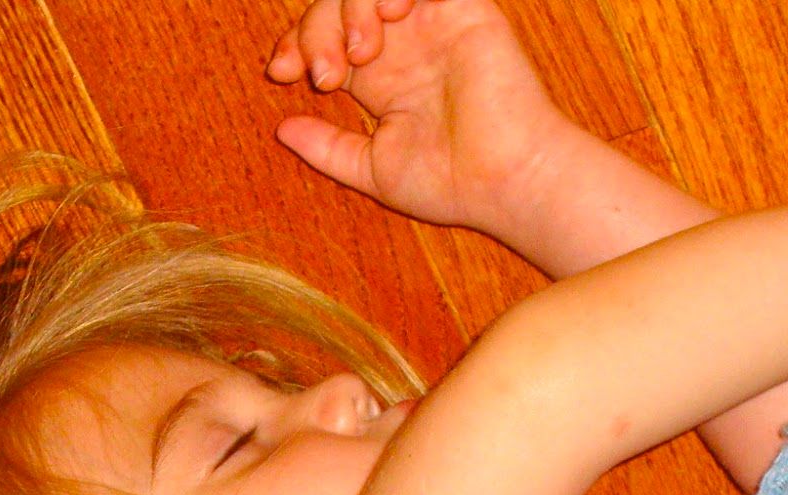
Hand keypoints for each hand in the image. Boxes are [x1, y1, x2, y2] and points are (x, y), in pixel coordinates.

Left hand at [264, 0, 575, 234]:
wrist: (507, 178)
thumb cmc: (452, 183)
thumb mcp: (373, 169)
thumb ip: (327, 148)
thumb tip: (281, 130)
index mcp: (381, 81)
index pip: (324, 40)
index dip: (296, 46)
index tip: (281, 73)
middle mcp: (403, 47)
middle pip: (337, 7)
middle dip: (314, 32)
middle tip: (327, 76)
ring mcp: (430, 23)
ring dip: (350, 8)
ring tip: (362, 53)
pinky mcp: (461, 7)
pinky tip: (392, 15)